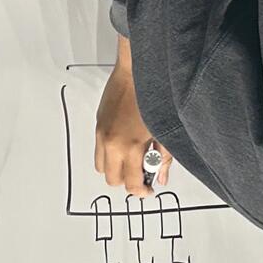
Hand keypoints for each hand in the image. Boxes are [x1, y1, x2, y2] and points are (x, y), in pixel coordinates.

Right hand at [96, 49, 168, 197]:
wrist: (136, 71)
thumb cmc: (152, 95)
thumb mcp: (164, 131)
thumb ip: (164, 158)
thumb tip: (161, 176)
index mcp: (129, 146)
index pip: (131, 183)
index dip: (141, 191)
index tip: (148, 189)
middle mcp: (111, 142)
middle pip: (112, 180)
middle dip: (127, 181)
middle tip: (142, 174)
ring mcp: (101, 134)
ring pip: (101, 167)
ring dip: (115, 168)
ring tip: (132, 159)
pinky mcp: (98, 125)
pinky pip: (99, 150)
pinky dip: (110, 153)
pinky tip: (125, 144)